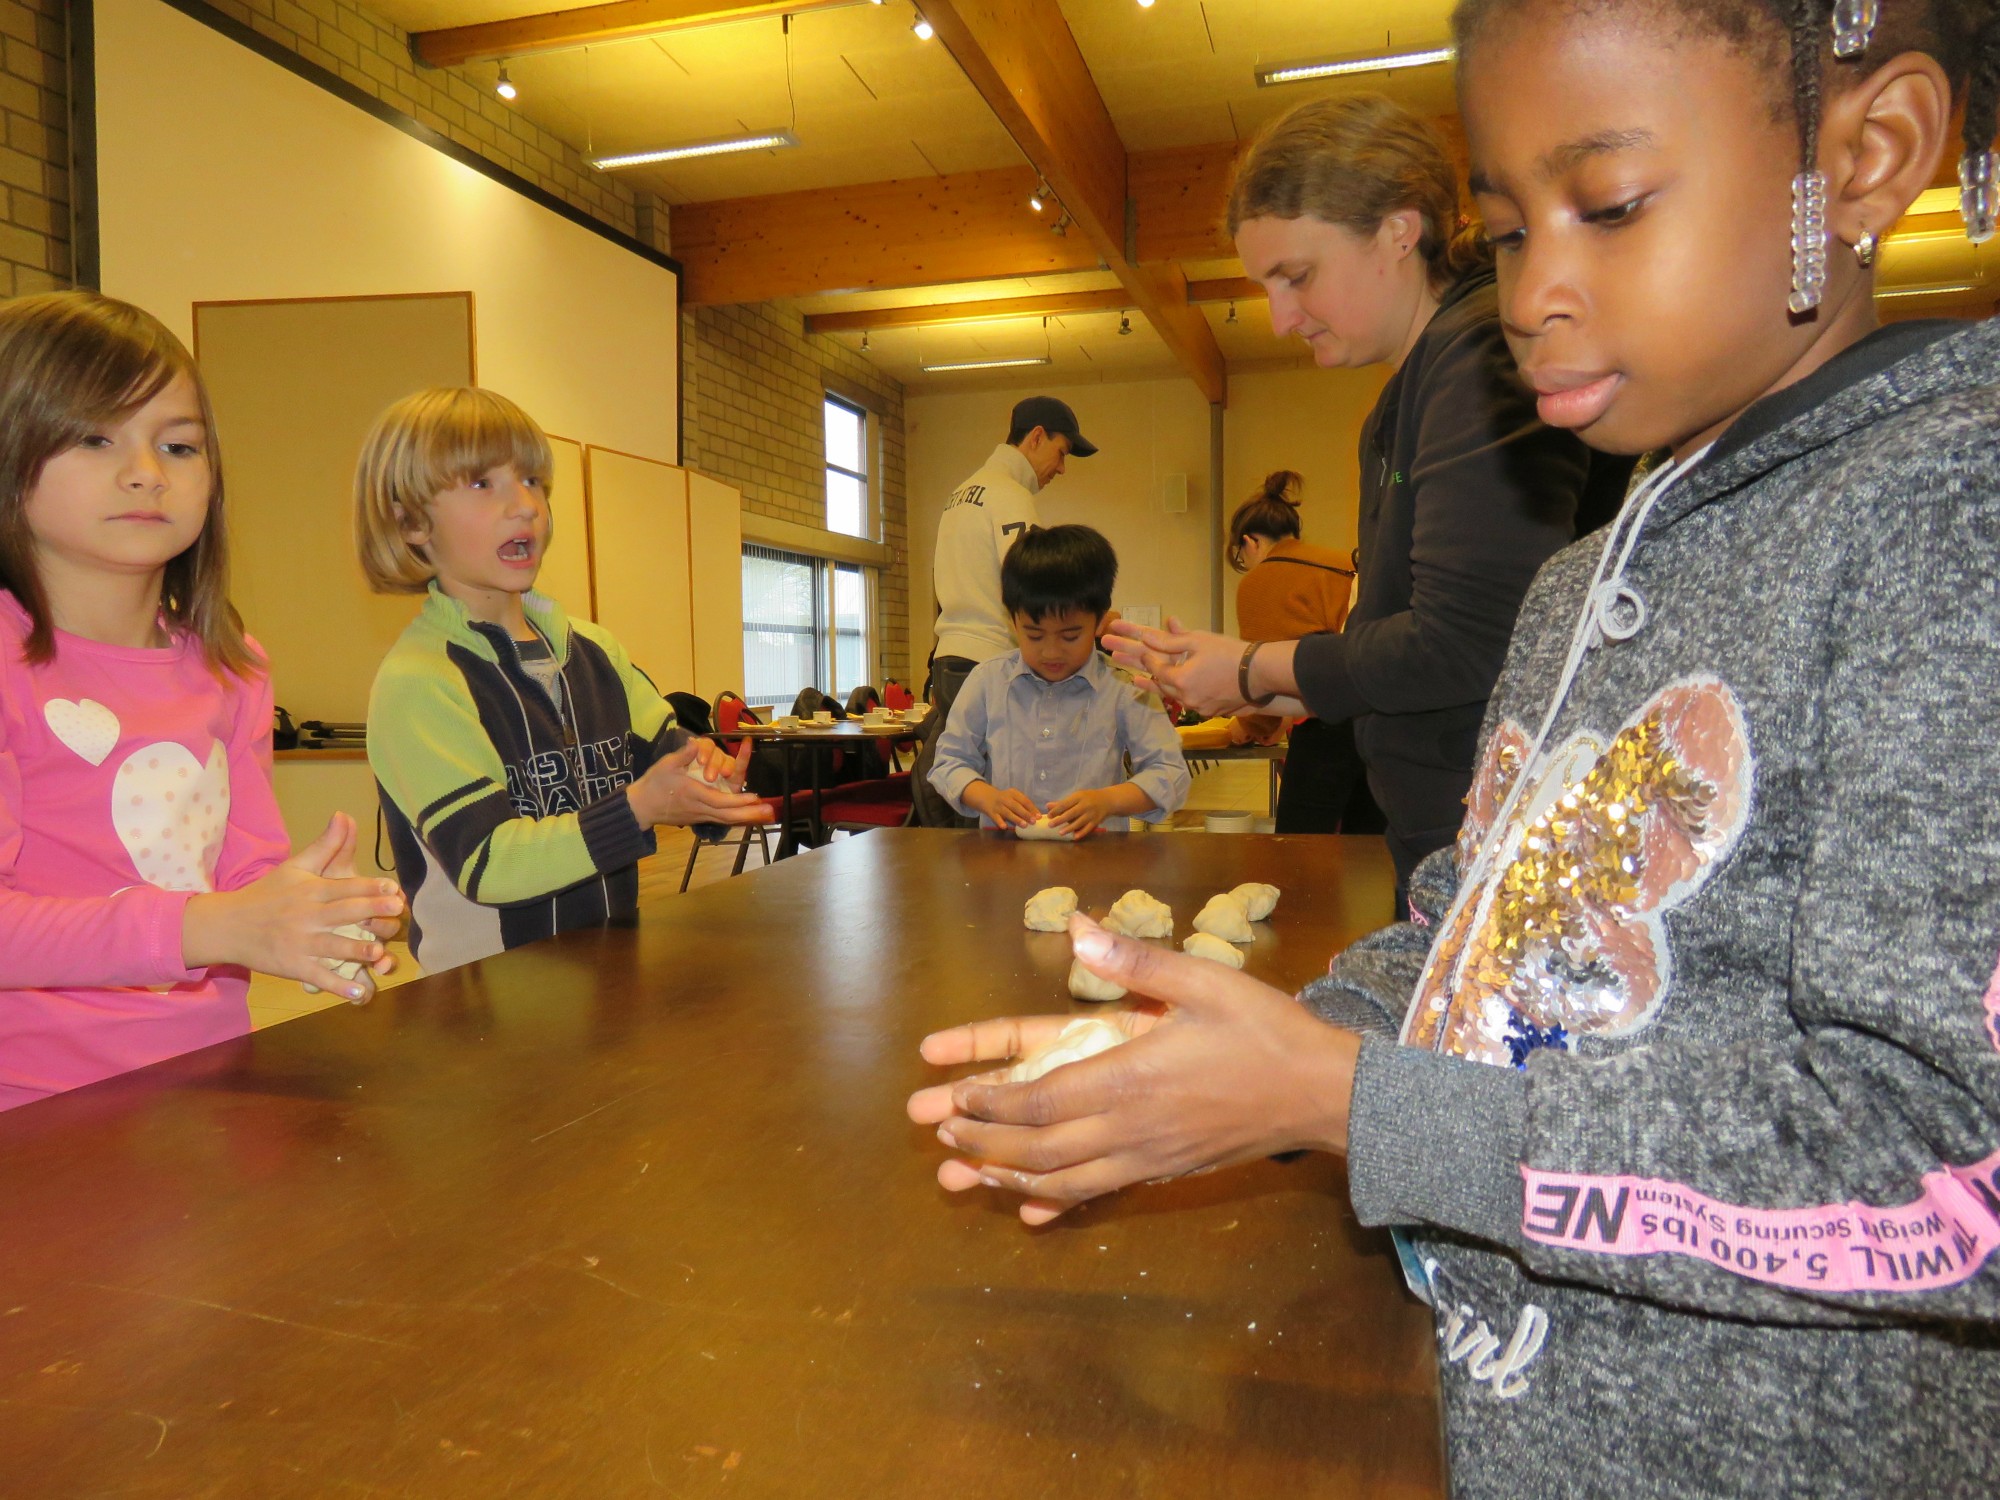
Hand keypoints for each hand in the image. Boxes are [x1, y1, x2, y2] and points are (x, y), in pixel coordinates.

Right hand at [182, 813, 405, 1001]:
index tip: (393, 888)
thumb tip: (345, 815)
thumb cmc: (267, 894)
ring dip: (356, 950)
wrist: (227, 925)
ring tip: (380, 952)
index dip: (369, 887)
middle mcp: (306, 916)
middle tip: (398, 911)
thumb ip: (325, 845)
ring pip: (332, 947)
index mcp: (310, 891)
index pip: (343, 887)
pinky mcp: (292, 967)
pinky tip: (361, 993)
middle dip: (370, 912)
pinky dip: (339, 986)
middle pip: (342, 913)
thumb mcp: (294, 867)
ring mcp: (299, 943)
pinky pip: (319, 977)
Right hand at [627, 737, 764, 826]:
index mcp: (692, 794)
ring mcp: (700, 816)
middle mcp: (699, 808)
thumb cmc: (653, 783)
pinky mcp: (699, 819)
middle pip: (728, 815)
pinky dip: (737, 820)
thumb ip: (683, 754)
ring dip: (748, 818)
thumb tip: (695, 742)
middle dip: (750, 814)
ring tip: (767, 817)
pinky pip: (722, 821)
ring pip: (727, 820)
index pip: (719, 800)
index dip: (738, 800)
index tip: (755, 797)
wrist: (641, 807)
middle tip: (770, 812)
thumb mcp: (666, 764)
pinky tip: (751, 819)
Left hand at [906, 914, 1360, 1223]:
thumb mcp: (1204, 980)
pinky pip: (1098, 1193)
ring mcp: (1146, 1156)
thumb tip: (1077, 926)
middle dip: (982, 1140)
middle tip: (938, 1132)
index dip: (990, 1100)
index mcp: (1131, 1075)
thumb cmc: (1264, 1031)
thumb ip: (1135, 959)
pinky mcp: (1163, 1171)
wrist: (1322, 1094)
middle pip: (1037, 1147)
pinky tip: (1027, 1213)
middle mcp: (1130, 1126)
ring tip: (963, 1172)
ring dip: (1006, 1176)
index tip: (953, 1094)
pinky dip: (1056, 1203)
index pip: (1041, 1098)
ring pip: (1061, 1180)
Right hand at [963, 781, 1040, 829]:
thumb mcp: (1013, 798)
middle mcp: (1005, 798)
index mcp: (1013, 793)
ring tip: (1024, 825)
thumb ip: (1022, 805)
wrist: (985, 796)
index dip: (1032, 809)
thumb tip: (1035, 816)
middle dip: (1026, 814)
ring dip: (1016, 819)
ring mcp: (998, 805)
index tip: (1039, 816)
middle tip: (1033, 821)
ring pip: (1008, 813)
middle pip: (1017, 806)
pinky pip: (996, 818)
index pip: (1024, 801)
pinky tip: (1004, 827)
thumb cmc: (1004, 799)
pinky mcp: (991, 812)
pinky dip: (1000, 822)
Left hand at [1044, 787, 1117, 837]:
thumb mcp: (1076, 797)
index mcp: (1078, 797)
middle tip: (1050, 825)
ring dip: (1069, 828)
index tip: (1049, 816)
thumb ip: (1062, 803)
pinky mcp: (1096, 821)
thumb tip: (1047, 806)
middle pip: (1071, 813)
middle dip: (1060, 820)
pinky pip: (1088, 829)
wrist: (1107, 800)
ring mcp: (1091, 814)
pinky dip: (1081, 833)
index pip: (1065, 804)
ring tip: (1060, 832)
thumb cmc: (1088, 798)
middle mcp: (1085, 805)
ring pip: (1079, 822)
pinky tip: (1074, 837)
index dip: (1056, 810)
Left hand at [1103, 618, 1254, 715]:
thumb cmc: (1230, 654)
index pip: (1154, 667)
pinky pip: (1186, 700)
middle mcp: (1184, 697)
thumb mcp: (1199, 642)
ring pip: (1171, 693)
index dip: (1141, 654)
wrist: (1259, 676)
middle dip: (1135, 667)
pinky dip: (1176, 692)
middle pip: (1156, 682)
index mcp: (1180, 680)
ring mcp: (1197, 706)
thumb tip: (1146, 636)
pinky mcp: (1208, 711)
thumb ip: (1171, 641)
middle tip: (1112, 656)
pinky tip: (1171, 689)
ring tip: (1134, 676)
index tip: (1129, 644)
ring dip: (1154, 683)